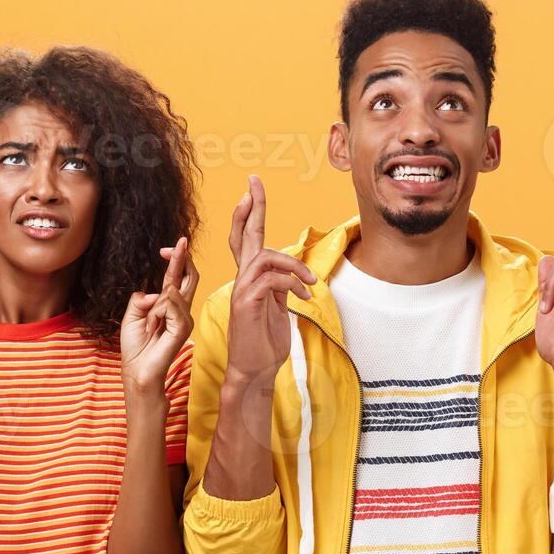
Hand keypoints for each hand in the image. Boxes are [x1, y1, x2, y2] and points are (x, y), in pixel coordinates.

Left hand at [121, 236, 198, 397]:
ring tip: (150, 323)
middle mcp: (182, 311)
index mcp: (169, 306)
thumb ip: (142, 299)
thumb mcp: (132, 316)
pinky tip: (154, 325)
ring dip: (156, 302)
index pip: (176, 278)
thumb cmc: (136, 347)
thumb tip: (154, 292)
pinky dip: (157, 312)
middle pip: (188, 278)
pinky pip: (170, 306)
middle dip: (182, 259)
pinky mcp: (183, 328)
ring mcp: (185, 319)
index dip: (175, 260)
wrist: (137, 372)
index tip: (167, 248)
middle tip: (180, 242)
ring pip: (173, 292)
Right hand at [224, 175, 314, 386]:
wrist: (255, 370)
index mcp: (251, 279)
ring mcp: (241, 291)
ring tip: (312, 283)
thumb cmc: (265, 341)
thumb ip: (280, 287)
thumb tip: (293, 273)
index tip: (251, 190)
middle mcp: (242, 280)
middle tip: (253, 183)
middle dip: (250, 208)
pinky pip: (270, 279)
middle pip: (243, 236)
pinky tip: (305, 297)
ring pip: (265, 257)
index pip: (247, 240)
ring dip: (294, 264)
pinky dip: (292, 283)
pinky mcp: (246, 304)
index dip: (249, 215)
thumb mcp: (277, 308)